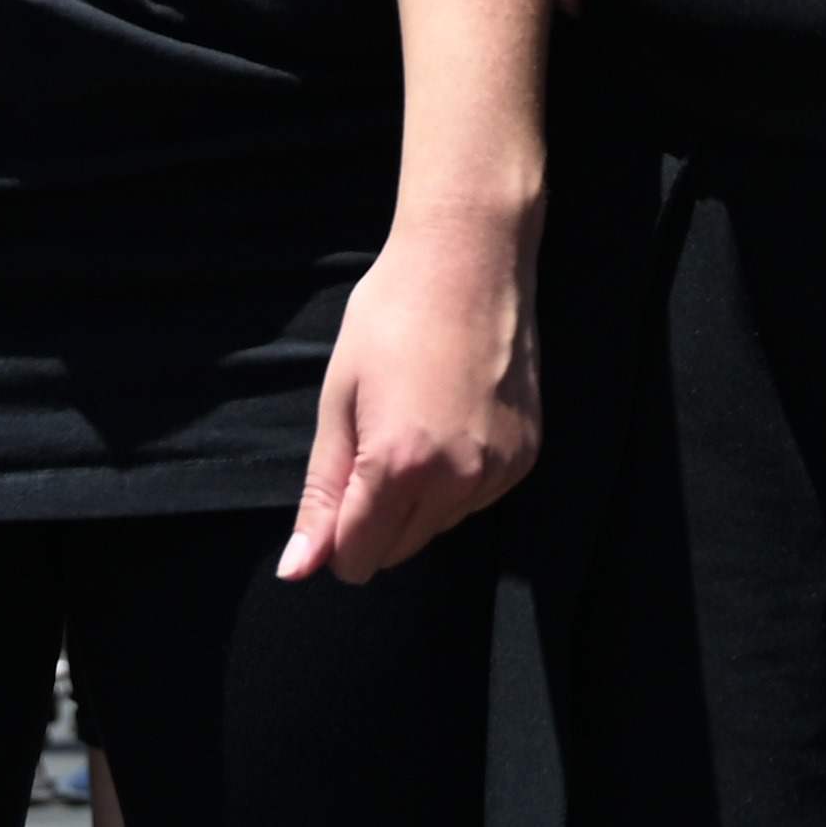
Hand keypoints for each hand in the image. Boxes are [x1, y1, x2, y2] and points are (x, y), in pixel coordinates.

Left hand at [280, 209, 539, 582]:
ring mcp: (500, 469)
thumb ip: (321, 491)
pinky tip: (453, 421)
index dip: (335, 535)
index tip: (339, 487)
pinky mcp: (527, 455)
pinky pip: (478, 499)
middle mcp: (457, 480)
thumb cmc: (391, 315)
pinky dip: (459, 479)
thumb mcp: (338, 398)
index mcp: (399, 465)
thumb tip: (297, 569)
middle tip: (376, 441)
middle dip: (376, 519)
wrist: (471, 257)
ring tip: (418, 421)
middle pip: (398, 552)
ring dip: (419, 500)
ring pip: (439, 528)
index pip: (357, 559)